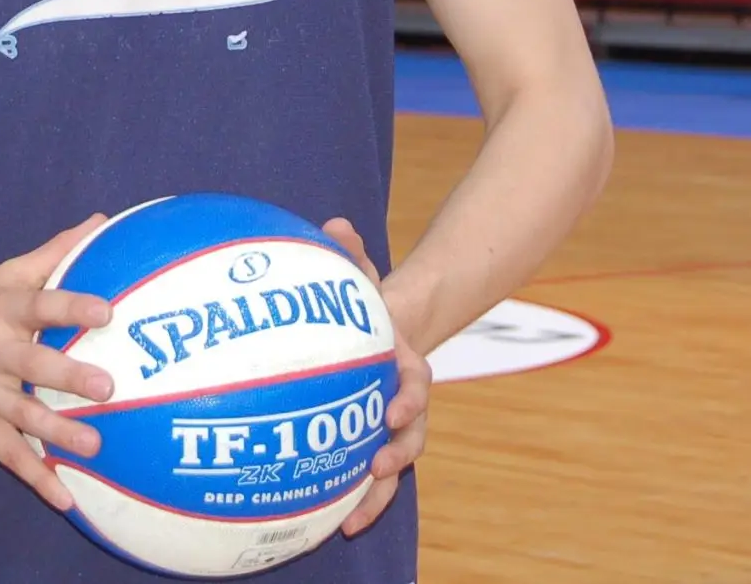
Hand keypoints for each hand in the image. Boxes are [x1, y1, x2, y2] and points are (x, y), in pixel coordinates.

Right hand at [0, 215, 116, 512]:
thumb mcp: (2, 280)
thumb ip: (52, 255)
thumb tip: (101, 221)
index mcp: (0, 312)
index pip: (38, 305)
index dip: (70, 306)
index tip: (105, 312)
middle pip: (32, 364)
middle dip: (68, 375)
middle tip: (108, 386)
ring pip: (23, 416)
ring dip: (59, 433)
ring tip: (96, 445)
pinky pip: (9, 457)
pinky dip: (37, 479)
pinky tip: (66, 498)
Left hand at [322, 217, 430, 538]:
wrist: (385, 332)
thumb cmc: (368, 305)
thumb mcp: (362, 277)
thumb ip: (352, 255)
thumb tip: (337, 224)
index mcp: (407, 366)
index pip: (417, 384)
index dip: (409, 399)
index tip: (393, 411)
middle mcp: (404, 403)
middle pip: (412, 438)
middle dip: (397, 457)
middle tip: (376, 470)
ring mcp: (390, 428)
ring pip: (393, 468)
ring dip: (378, 495)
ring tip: (352, 520)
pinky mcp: (370, 445)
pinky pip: (368, 479)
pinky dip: (356, 502)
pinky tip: (333, 526)